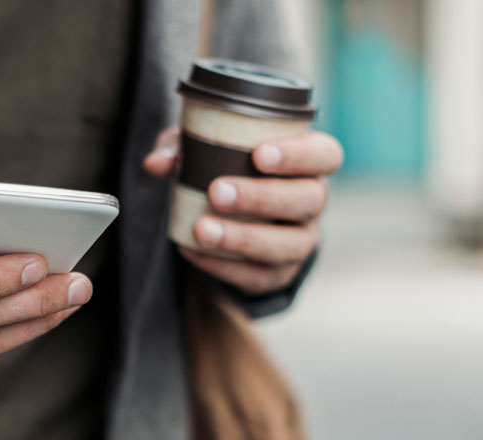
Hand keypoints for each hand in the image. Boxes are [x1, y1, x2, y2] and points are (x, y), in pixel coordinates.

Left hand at [143, 127, 342, 294]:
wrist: (233, 218)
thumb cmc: (226, 167)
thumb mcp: (203, 150)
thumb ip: (181, 149)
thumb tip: (157, 162)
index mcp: (308, 162)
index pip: (325, 155)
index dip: (299, 155)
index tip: (260, 154)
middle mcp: (313, 201)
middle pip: (309, 200)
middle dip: (263, 197)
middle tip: (217, 192)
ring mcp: (301, 240)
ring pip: (289, 244)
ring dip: (244, 237)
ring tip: (202, 229)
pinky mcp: (279, 273)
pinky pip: (259, 276)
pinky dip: (224, 265)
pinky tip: (192, 250)